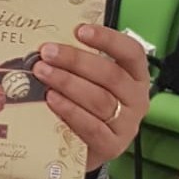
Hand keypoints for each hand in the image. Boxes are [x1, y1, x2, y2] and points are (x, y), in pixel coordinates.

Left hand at [32, 24, 149, 172]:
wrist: (86, 148)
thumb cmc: (87, 106)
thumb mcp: (88, 81)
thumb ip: (78, 63)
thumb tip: (51, 44)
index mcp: (135, 76)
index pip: (131, 52)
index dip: (107, 39)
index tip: (80, 30)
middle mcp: (136, 99)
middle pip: (110, 75)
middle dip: (75, 60)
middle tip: (47, 52)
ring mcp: (127, 124)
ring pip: (100, 99)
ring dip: (67, 83)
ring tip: (43, 73)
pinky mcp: (112, 146)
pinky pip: (92, 127)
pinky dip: (70, 111)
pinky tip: (52, 99)